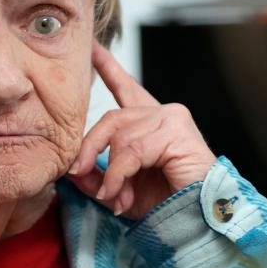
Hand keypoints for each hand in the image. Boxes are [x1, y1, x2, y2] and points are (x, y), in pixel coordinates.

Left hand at [67, 41, 216, 220]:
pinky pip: (133, 150)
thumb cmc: (165, 204)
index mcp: (150, 123)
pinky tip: (122, 195)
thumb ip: (97, 177)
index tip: (92, 47)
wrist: (195, 220)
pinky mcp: (177, 130)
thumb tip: (71, 169)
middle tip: (78, 172)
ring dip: (111, 173)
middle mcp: (162, 114)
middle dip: (90, 146)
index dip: (107, 67)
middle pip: (111, 117)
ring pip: (120, 136)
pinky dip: (120, 176)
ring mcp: (172, 118)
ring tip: (114, 197)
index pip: (125, 87)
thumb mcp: (120, 190)